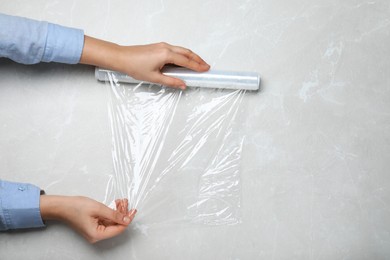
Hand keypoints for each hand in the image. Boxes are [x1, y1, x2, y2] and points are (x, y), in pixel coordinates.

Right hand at [40, 195, 136, 242]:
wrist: (62, 206)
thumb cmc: (76, 207)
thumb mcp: (98, 208)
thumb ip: (114, 214)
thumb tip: (126, 219)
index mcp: (97, 234)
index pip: (119, 229)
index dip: (127, 219)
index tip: (133, 210)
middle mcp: (96, 236)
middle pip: (115, 225)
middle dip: (122, 213)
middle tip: (125, 202)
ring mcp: (95, 231)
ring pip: (112, 222)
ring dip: (117, 211)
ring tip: (120, 201)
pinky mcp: (93, 226)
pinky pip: (106, 220)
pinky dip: (111, 212)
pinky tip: (114, 204)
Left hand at [80, 36, 209, 88]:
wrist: (122, 58)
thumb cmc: (134, 66)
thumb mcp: (154, 77)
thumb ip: (171, 81)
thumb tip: (182, 84)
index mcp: (166, 54)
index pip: (186, 61)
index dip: (197, 66)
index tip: (205, 69)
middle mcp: (166, 47)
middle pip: (187, 52)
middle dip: (197, 59)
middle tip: (206, 66)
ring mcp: (162, 46)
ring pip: (182, 50)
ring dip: (191, 56)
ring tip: (198, 63)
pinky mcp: (159, 46)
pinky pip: (175, 49)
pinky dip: (183, 54)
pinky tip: (184, 61)